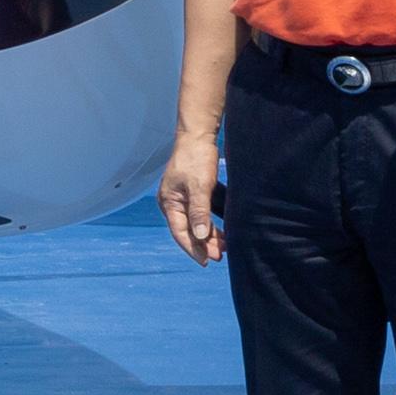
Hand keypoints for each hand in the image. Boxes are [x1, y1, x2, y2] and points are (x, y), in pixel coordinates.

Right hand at [157, 125, 223, 264]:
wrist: (198, 133)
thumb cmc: (196, 158)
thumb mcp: (199, 186)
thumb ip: (200, 212)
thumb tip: (201, 236)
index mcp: (169, 203)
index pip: (180, 233)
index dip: (194, 249)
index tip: (207, 261)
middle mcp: (174, 202)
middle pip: (189, 230)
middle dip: (205, 244)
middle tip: (221, 256)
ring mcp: (184, 197)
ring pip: (198, 222)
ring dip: (211, 234)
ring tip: (226, 246)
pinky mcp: (195, 191)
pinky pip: (204, 212)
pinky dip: (214, 222)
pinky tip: (226, 230)